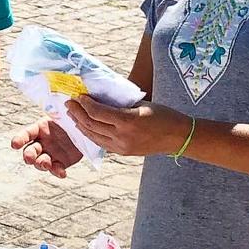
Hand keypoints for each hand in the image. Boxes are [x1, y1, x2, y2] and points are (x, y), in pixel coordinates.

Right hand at [11, 118, 82, 178]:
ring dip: (41, 164)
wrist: (83, 130)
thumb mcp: (64, 114)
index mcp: (39, 129)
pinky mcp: (60, 163)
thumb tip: (61, 104)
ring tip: (46, 164)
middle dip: (28, 156)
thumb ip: (59, 113)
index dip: (19, 139)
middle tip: (29, 158)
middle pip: (30, 151)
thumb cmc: (71, 119)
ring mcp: (49, 154)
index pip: (26, 134)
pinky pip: (56, 169)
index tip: (14, 144)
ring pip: (40, 162)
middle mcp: (41, 143)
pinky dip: (58, 172)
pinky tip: (62, 173)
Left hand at [66, 96, 190, 158]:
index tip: (78, 96)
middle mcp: (122, 136)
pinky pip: (101, 143)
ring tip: (73, 115)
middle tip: (69, 104)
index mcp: (127, 121)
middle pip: (91, 124)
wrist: (178, 137)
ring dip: (81, 124)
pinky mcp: (122, 152)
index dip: (85, 104)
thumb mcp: (141, 104)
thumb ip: (120, 103)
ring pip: (93, 136)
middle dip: (78, 113)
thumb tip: (100, 96)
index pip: (97, 112)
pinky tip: (85, 127)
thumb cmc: (163, 115)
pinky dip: (90, 134)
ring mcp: (121, 147)